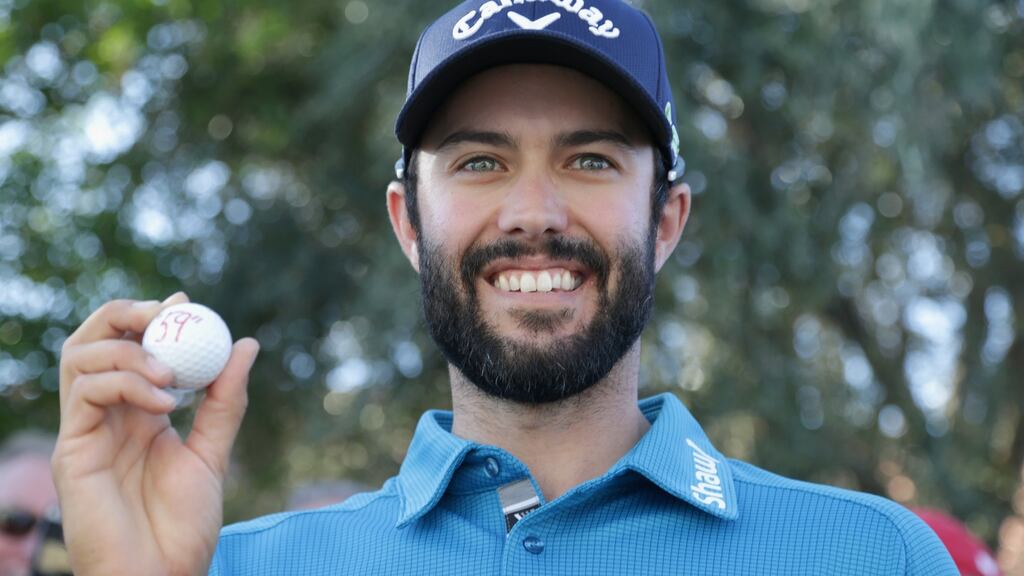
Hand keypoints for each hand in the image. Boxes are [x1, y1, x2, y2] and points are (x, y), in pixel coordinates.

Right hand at [52, 293, 258, 575]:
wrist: (164, 575)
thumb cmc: (184, 525)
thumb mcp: (213, 453)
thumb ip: (225, 401)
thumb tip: (246, 345)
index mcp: (138, 413)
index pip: (130, 346)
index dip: (152, 316)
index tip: (186, 302)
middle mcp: (107, 416)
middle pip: (92, 340)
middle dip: (126, 315)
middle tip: (165, 313)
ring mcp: (86, 431)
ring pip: (79, 357)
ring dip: (127, 349)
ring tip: (170, 375)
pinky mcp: (72, 450)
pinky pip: (86, 393)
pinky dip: (124, 382)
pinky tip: (162, 403)